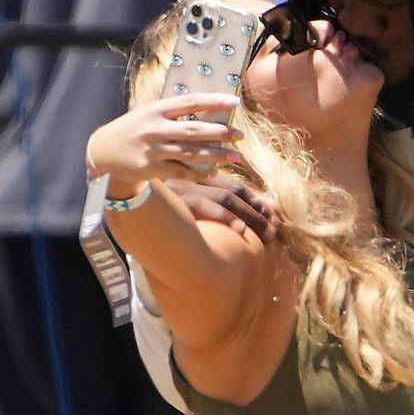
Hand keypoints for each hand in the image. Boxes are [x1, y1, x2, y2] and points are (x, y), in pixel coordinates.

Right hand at [86, 95, 244, 195]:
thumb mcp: (149, 114)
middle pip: (194, 130)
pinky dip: (200, 173)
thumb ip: (174, 114)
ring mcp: (153, 150)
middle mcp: (154, 129)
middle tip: (240, 135)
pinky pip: (182, 173)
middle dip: (220, 133)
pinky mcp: (152, 169)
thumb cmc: (133, 130)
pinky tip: (215, 171)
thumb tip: (209, 113)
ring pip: (192, 154)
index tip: (234, 103)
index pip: (190, 102)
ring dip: (217, 155)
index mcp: (155, 110)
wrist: (104, 151)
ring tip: (236, 156)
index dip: (214, 102)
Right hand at [164, 176, 279, 241]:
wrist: (134, 223)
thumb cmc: (170, 226)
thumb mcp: (202, 215)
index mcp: (196, 181)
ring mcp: (180, 190)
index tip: (278, 215)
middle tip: (276, 228)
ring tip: (268, 233)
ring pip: (224, 197)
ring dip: (250, 216)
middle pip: (233, 190)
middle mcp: (189, 181)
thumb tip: (275, 209)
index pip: (235, 186)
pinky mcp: (172, 204)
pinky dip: (223, 217)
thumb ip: (234, 209)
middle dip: (258, 209)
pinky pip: (202, 206)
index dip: (259, 200)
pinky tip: (240, 229)